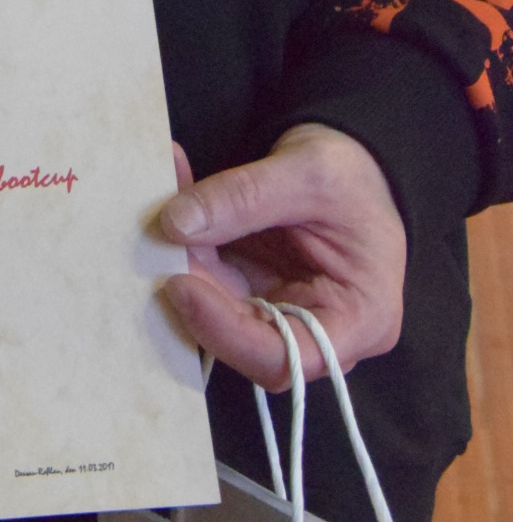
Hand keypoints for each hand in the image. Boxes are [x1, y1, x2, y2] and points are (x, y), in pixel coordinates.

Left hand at [156, 124, 406, 384]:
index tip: (179, 285)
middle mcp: (322, 330)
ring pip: (218, 306)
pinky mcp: (253, 292)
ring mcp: (282, 313)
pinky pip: (210, 277)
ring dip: (183, 258)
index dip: (228, 332)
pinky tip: (172, 192)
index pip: (290, 356)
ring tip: (164, 199)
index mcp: (360, 318)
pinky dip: (187, 240)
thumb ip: (245, 197)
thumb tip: (176, 224)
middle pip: (244, 335)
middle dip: (196, 286)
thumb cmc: (351, 176)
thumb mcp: (308, 173)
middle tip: (160, 232)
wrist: (350, 165)